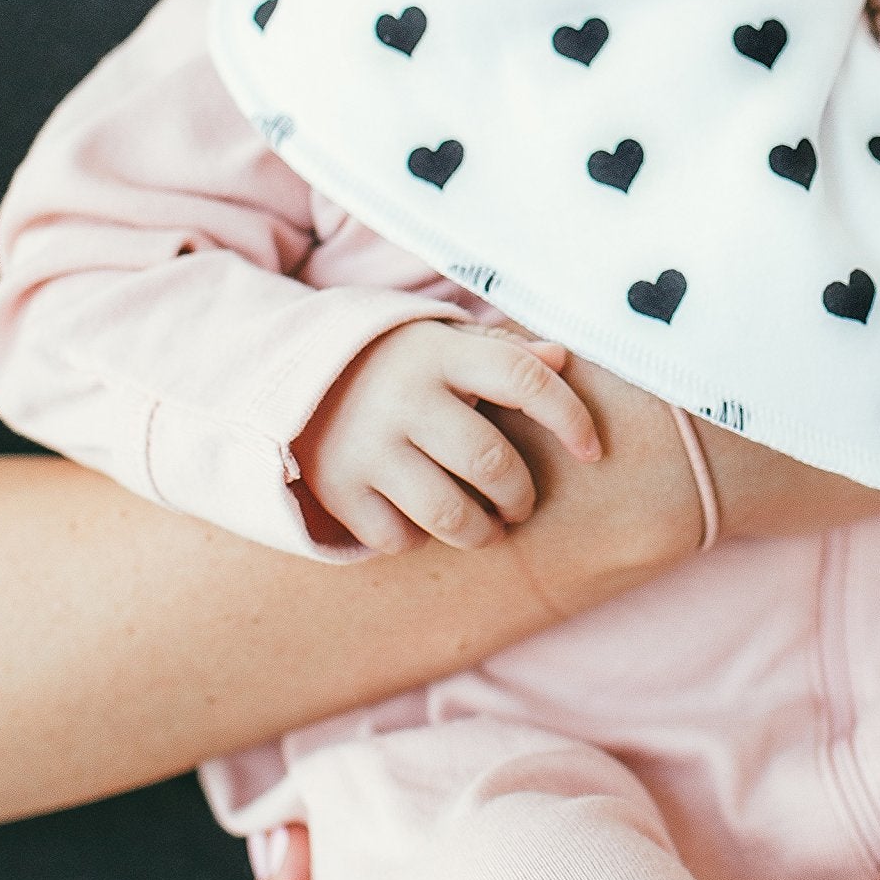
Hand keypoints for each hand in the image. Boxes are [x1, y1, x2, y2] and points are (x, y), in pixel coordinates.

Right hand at [294, 323, 599, 553]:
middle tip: (520, 503)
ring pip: (449, 514)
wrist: (286, 373)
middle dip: (520, 494)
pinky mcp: (337, 489)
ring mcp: (366, 447)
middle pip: (491, 462)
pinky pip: (398, 537)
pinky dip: (419, 538)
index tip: (593, 450)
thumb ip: (501, 351)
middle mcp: (403, 398)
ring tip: (487, 526)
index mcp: (439, 353)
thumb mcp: (442, 341)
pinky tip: (423, 522)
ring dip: (482, 530)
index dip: (570, 417)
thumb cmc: (393, 363)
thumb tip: (562, 357)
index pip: (524, 379)